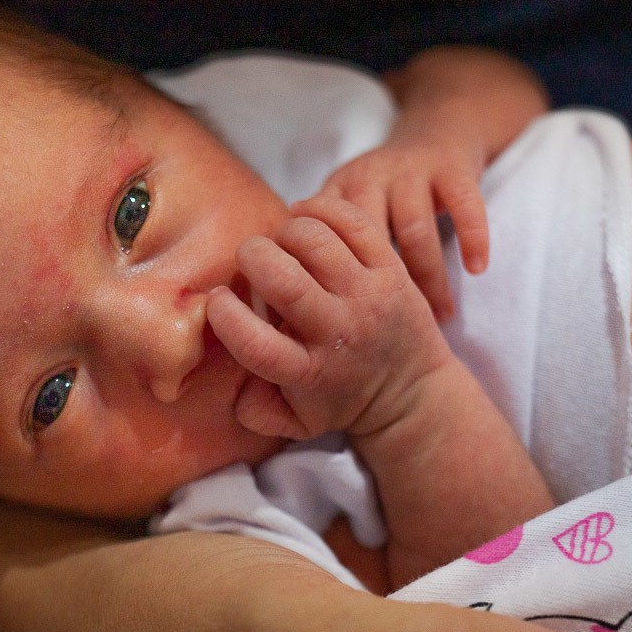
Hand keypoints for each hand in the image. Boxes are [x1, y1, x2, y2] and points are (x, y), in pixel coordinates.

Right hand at [206, 196, 451, 439]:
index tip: (219, 299)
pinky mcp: (391, 269)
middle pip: (283, 279)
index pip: (255, 343)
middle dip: (252, 256)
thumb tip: (225, 370)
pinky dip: (320, 208)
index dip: (225, 314)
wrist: (411, 392)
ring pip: (314, 239)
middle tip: (250, 259)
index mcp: (307, 372)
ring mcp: (367, 296)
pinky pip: (351, 220)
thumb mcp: (294, 422)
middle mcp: (338, 332)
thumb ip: (252, 408)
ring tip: (283, 242)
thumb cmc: (339, 400)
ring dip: (285, 229)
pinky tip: (306, 218)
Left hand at [318, 46, 548, 321]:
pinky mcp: (453, 166)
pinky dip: (472, 238)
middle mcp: (369, 174)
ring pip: (415, 229)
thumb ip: (323, 241)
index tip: (343, 326)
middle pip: (367, 237)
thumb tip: (292, 308)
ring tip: (442, 316)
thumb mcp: (348, 204)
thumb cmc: (387, 189)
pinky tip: (476, 270)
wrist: (440, 130)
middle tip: (395, 332)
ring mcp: (412, 168)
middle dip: (385, 289)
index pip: (324, 240)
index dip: (335, 284)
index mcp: (337, 190)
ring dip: (431, 277)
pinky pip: (464, 205)